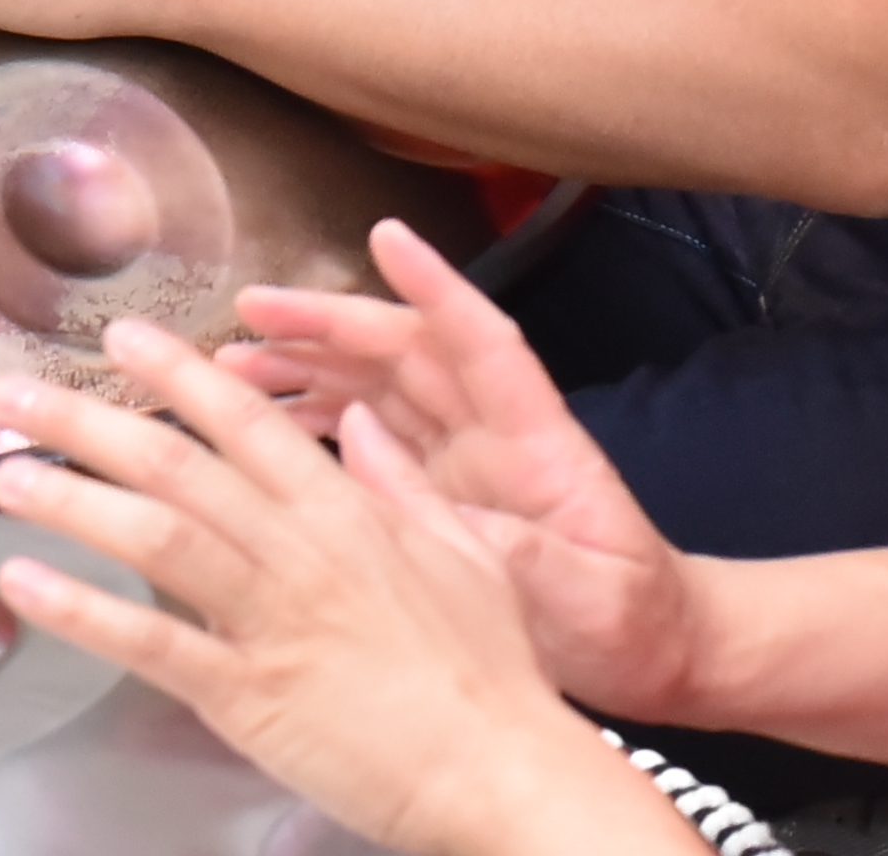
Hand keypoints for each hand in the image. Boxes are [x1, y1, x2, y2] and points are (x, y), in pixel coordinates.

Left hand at [0, 314, 664, 855]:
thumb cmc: (487, 670)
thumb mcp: (460, 552)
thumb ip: (400, 482)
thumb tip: (360, 421)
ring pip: (159, 538)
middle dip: (90, 422)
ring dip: (75, 502)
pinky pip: (153, 643)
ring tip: (8, 478)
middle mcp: (304, 550)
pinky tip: (26, 585)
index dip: (180, 375)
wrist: (497, 763)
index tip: (125, 341)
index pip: (248, 423)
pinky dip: (83, 611)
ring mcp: (274, 619)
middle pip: (182, 466)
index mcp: (350, 512)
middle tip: (17, 398)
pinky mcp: (249, 694)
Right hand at [216, 220, 703, 721]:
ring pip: (382, 392)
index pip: (484, 342)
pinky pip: (374, 444)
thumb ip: (506, 542)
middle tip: (248, 309)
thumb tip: (402, 477)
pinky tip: (268, 424)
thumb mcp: (582, 590)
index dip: (437, 286)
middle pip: (410, 356)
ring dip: (312, 369)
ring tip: (233, 361)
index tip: (386, 235)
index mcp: (540, 442)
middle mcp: (496, 436)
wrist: (655, 653)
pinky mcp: (444, 499)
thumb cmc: (632, 617)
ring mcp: (467, 464)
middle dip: (332, 324)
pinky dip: (321, 427)